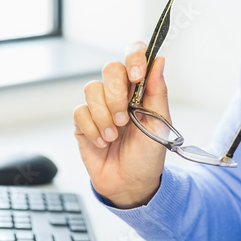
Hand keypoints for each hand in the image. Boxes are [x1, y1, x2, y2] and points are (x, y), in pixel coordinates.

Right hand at [73, 44, 168, 207]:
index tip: (136, 76)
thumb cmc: (148, 156)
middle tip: (124, 119)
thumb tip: (159, 60)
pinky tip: (103, 142)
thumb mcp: (160, 125)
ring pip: (92, 89)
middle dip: (116, 94)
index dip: (134, 56)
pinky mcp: (83, 122)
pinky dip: (93, 129)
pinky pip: (80, 112)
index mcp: (139, 89)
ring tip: (114, 135)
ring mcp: (99, 106)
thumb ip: (158, 91)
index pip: (134, 55)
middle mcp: (118, 93)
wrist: (131, 185)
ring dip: (104, 116)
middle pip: (110, 68)